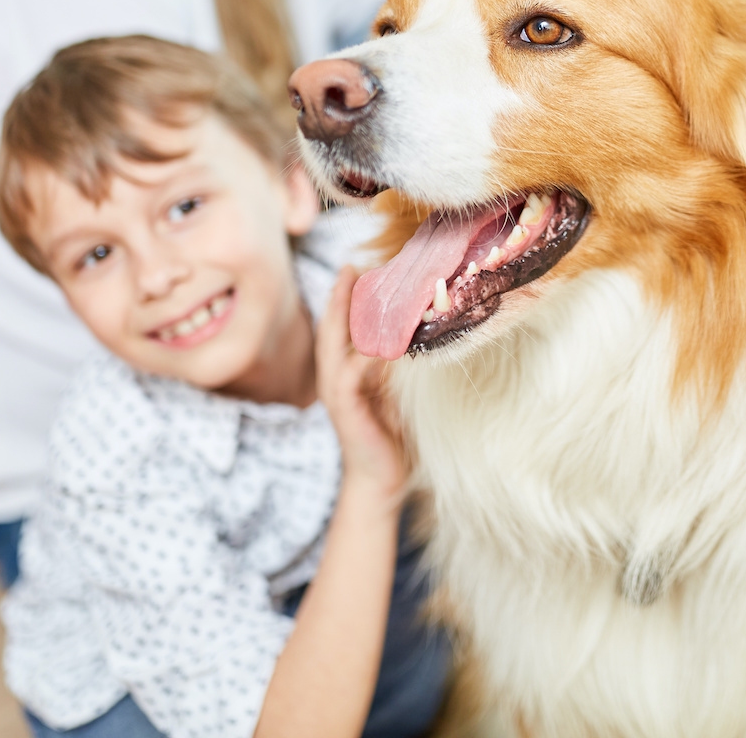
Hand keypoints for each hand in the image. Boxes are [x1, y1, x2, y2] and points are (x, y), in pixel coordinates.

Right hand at [316, 267, 407, 504]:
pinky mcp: (345, 409)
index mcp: (344, 371)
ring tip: (359, 289)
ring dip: (347, 316)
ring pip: (334, 345)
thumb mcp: (395, 389)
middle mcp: (334, 378)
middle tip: (350, 267)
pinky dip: (365, 354)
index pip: (340, 327)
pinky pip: (351, 374)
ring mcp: (335, 393)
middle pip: (330, 328)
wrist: (381, 479)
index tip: (357, 267)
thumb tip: (416, 330)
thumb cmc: (391, 433)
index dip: (345, 297)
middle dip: (338, 296)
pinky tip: (380, 339)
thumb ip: (395, 363)